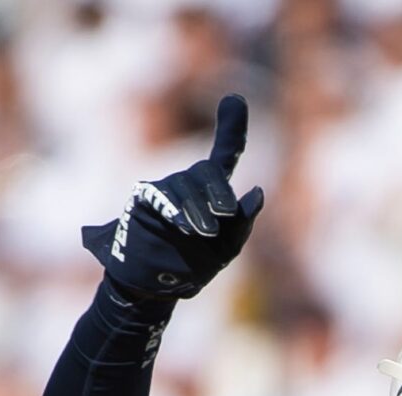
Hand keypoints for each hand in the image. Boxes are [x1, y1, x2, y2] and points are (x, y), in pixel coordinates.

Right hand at [82, 94, 265, 300]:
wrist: (152, 290)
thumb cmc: (189, 270)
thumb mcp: (225, 251)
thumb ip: (242, 224)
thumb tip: (257, 193)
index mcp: (211, 194)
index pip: (224, 156)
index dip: (231, 128)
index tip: (235, 99)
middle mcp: (188, 186)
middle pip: (208, 172)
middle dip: (218, 192)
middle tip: (225, 215)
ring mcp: (164, 190)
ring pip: (187, 185)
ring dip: (199, 209)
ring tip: (204, 233)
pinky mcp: (144, 200)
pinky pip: (161, 195)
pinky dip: (175, 208)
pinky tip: (181, 223)